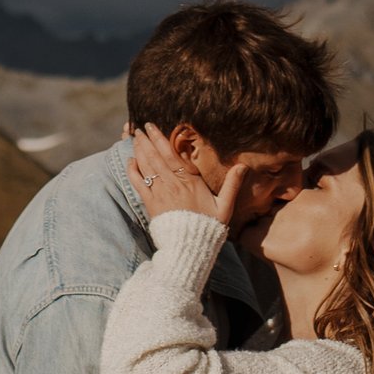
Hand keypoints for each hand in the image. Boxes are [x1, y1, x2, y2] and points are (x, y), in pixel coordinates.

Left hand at [126, 123, 244, 232]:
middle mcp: (172, 184)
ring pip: (146, 167)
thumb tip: (243, 166)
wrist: (189, 246)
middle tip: (140, 128)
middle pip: (155, 157)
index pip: (172, 155)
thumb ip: (232, 184)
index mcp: (189, 181)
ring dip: (139, 151)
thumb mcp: (224, 206)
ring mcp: (159, 193)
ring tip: (135, 138)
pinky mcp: (150, 204)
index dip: (160, 139)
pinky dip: (133, 171)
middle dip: (146, 141)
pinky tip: (130, 161)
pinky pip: (138, 183)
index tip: (153, 127)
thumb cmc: (208, 226)